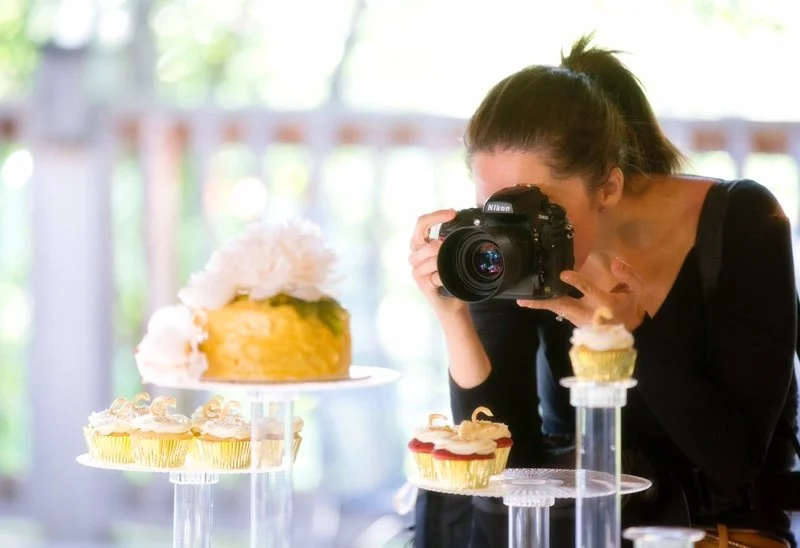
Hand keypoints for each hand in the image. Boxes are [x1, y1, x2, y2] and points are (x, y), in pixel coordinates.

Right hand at [408, 209, 466, 317]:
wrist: (453, 306)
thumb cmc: (454, 280)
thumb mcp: (453, 255)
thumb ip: (452, 241)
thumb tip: (468, 225)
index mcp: (420, 246)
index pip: (421, 224)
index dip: (435, 216)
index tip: (452, 213)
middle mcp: (415, 257)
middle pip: (422, 241)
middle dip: (441, 243)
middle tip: (454, 247)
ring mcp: (416, 272)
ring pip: (430, 256)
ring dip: (445, 259)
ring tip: (454, 266)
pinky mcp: (422, 284)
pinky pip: (436, 274)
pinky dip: (446, 276)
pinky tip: (449, 279)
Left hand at [516, 257, 645, 330]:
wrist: (630, 330)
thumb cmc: (631, 305)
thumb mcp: (637, 289)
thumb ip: (627, 275)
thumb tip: (615, 262)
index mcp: (607, 305)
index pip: (590, 292)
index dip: (578, 282)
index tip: (564, 274)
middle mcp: (590, 315)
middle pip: (565, 306)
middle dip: (546, 301)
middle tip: (526, 297)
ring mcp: (581, 321)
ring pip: (559, 311)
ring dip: (540, 305)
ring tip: (522, 300)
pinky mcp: (575, 322)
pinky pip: (559, 312)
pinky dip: (546, 306)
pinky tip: (532, 301)